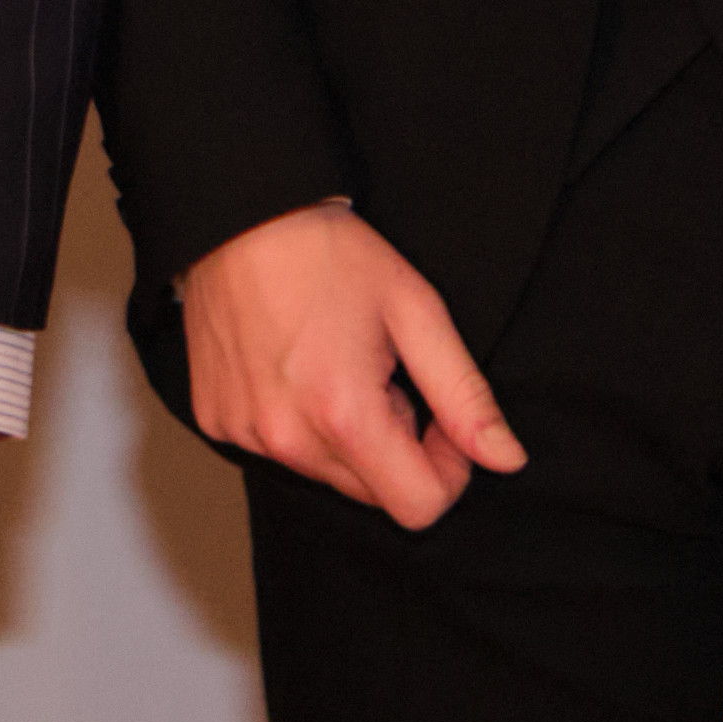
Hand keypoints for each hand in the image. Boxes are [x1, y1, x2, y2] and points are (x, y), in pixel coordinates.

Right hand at [179, 201, 525, 530]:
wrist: (239, 214)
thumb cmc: (329, 254)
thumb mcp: (416, 313)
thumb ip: (466, 396)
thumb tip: (506, 459)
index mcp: (344, 417)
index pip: (420, 507)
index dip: (448, 469)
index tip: (437, 416)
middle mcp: (287, 439)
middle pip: (373, 494)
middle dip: (395, 447)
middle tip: (384, 375)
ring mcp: (244, 433)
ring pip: (326, 474)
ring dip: (346, 436)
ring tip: (337, 363)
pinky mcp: (215, 420)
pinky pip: (278, 451)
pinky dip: (299, 423)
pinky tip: (295, 366)